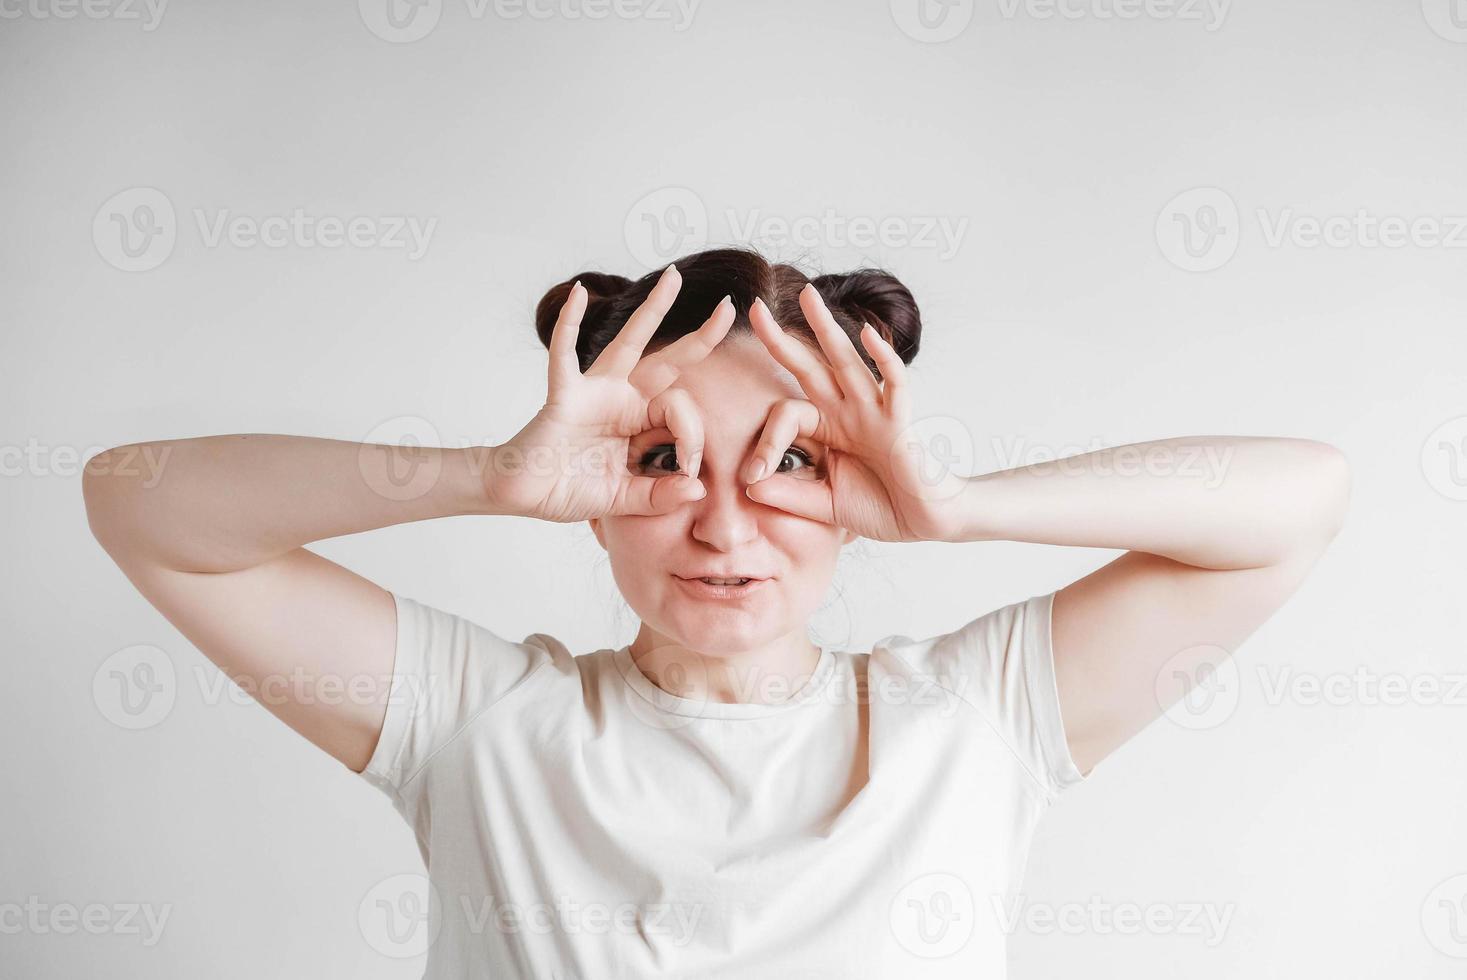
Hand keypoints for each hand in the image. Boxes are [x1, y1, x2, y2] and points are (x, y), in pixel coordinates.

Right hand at [487, 265, 734, 522]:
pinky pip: (565, 353)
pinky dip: (569, 323)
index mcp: (639, 422)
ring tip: (674, 277)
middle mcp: (622, 399)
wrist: (524, 495)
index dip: (692, 437)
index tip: (688, 470)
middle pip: (668, 360)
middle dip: (700, 335)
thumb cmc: (569, 491)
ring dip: (652, 309)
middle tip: (728, 307)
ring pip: (629, 342)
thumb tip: (697, 490)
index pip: (680, 409)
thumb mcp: (624, 499)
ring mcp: (595, 391)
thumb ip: (659, 496)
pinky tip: (577, 293)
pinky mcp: (565, 393)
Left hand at [741, 285, 966, 542]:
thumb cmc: (879, 507)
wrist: (924, 521)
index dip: (765, 442)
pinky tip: (869, 335)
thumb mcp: (822, 505)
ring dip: (826, 328)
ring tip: (807, 296)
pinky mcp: (900, 422)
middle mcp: (847, 412)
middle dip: (782, 339)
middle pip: (810, 366)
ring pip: (847, 362)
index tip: (752, 476)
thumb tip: (747, 486)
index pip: (786, 415)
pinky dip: (883, 359)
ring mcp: (874, 412)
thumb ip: (788, 494)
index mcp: (827, 428)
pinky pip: (893, 384)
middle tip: (755, 308)